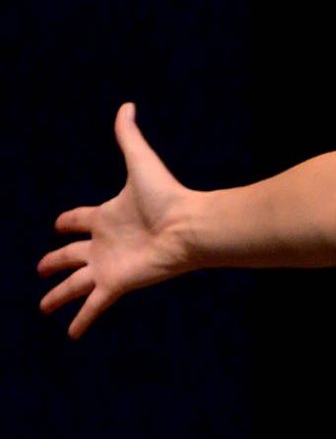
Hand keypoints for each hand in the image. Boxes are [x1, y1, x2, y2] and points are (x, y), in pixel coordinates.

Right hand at [39, 104, 197, 337]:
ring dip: (58, 297)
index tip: (57, 225)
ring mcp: (108, 266)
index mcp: (106, 216)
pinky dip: (81, 321)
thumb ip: (130, 137)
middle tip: (40, 269)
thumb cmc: (169, 197)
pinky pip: (93, 306)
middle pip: (70, 255)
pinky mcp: (115, 284)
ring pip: (74, 284)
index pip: (78, 220)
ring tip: (43, 307)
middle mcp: (105, 244)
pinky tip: (70, 334)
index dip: (67, 222)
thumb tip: (127, 104)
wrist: (191, 227)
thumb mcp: (142, 163)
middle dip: (54, 262)